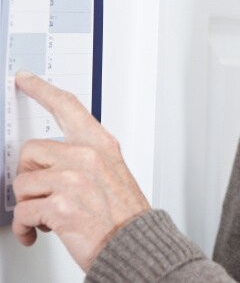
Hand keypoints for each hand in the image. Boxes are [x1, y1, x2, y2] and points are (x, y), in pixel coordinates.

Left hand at [11, 71, 149, 271]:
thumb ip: (83, 158)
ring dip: (29, 205)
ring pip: (22, 183)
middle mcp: (86, 156)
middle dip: (29, 176)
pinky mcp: (60, 204)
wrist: (133, 243)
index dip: (42, 90)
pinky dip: (25, 227)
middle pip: (30, 151)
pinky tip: (38, 231)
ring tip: (46, 215)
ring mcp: (73, 178)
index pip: (67, 106)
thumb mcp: (111, 172)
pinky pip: (22, 212)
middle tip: (42, 192)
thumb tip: (48, 161)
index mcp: (100, 144)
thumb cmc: (123, 213)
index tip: (26, 80)